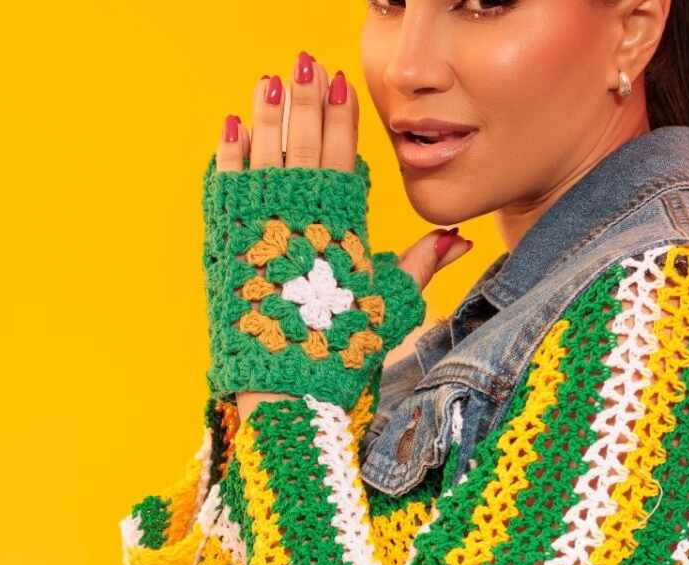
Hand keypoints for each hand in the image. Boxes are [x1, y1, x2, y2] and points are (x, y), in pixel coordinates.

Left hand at [209, 52, 471, 419]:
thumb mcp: (393, 302)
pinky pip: (226, 183)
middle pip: (305, 141)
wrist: (286, 379)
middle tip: (306, 62)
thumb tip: (461, 237)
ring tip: (270, 80)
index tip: (341, 83)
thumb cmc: (344, 344)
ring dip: (268, 112)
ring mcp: (261, 223)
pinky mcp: (228, 238)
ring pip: (265, 152)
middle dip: (307, 98)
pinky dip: (228, 152)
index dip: (343, 117)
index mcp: (342, 224)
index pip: (343, 155)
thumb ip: (424, 263)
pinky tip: (231, 125)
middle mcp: (301, 214)